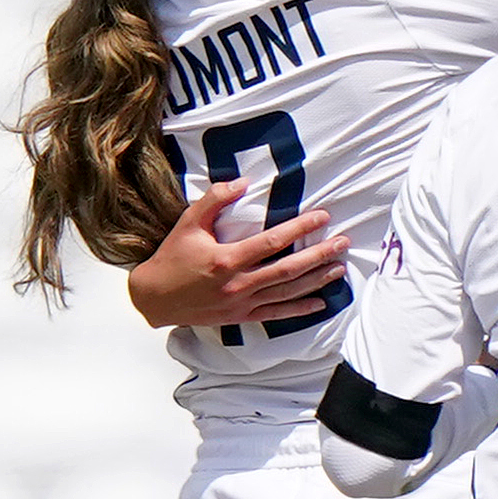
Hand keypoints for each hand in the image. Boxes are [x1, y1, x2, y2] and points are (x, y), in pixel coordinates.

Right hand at [124, 180, 349, 330]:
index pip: (273, 241)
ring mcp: (242, 303)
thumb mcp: (188, 223)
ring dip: (316, 280)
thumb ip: (215, 199)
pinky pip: (276, 313)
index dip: (301, 227)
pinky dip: (300, 309)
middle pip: (289, 269)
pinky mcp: (241, 316)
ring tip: (339, 268)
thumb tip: (243, 182)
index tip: (323, 217)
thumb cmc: (172, 257)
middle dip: (319, 255)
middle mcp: (238, 283)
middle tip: (343, 243)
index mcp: (227, 259)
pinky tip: (320, 302)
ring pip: (287, 292)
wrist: (154, 299)